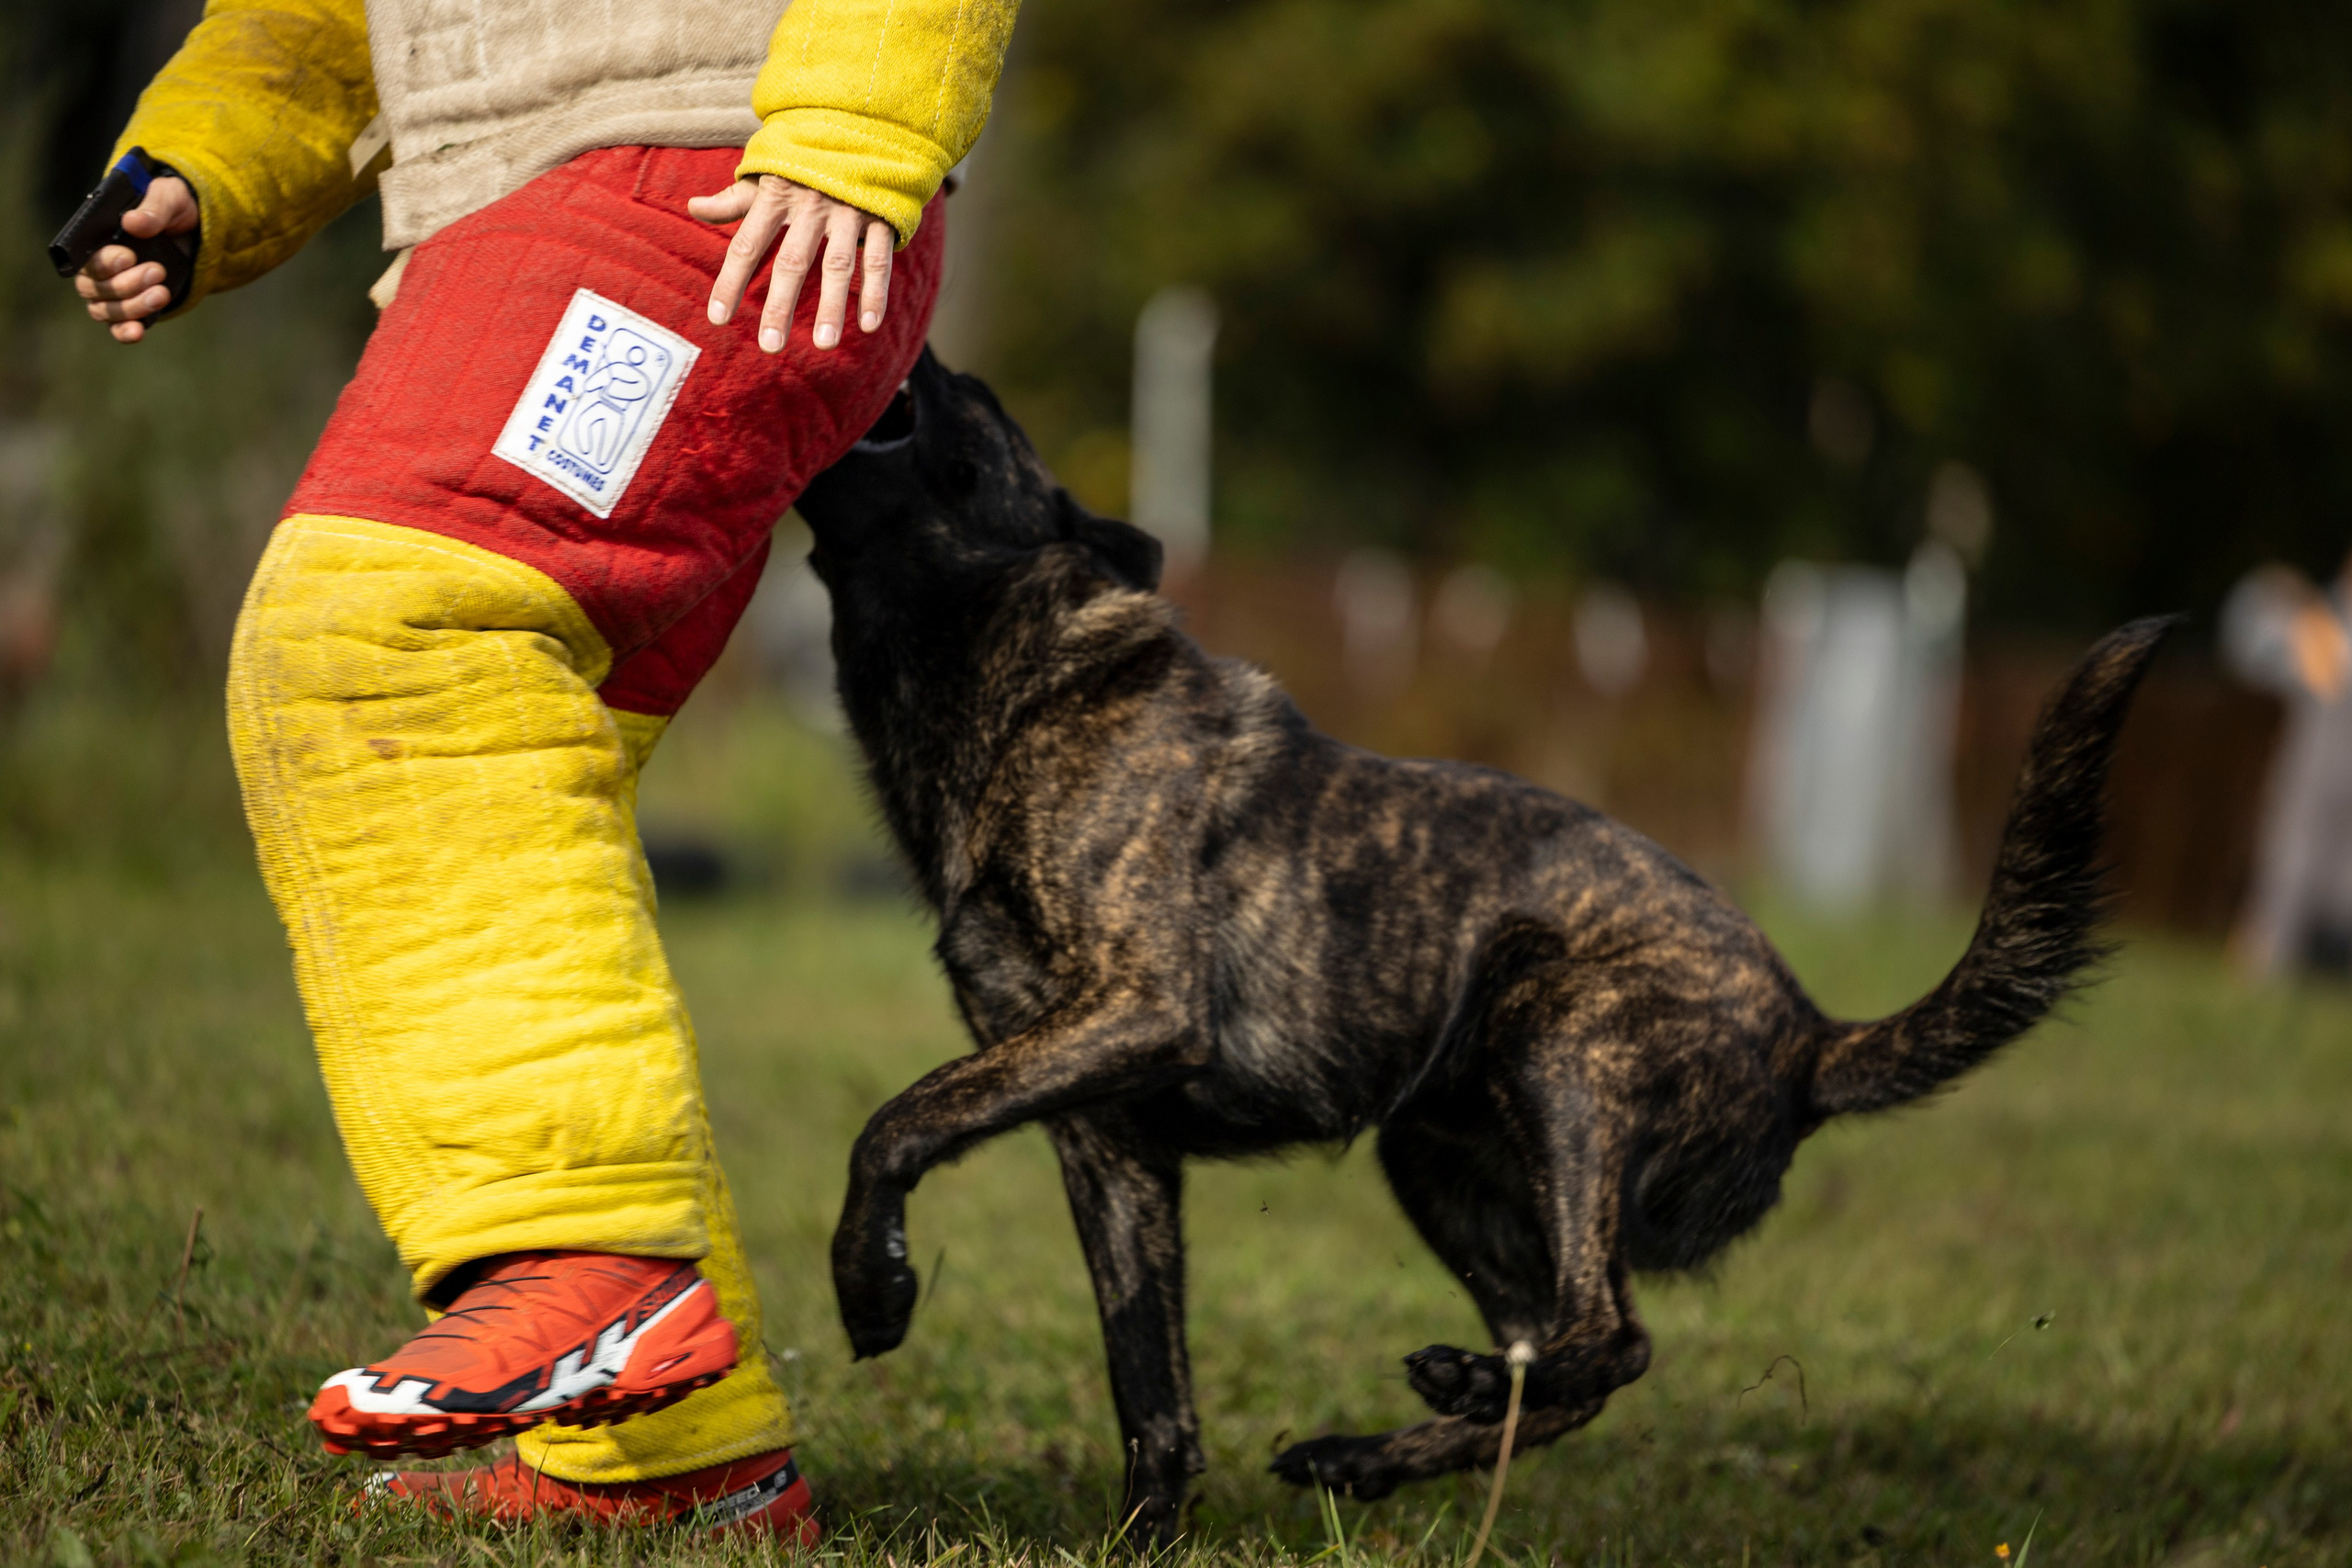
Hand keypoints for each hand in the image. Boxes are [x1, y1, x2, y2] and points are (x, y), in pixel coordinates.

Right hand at [75, 175, 197, 343]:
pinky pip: (118, 327)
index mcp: (98, 238)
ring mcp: (113, 291)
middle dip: (126, 284)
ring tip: (161, 293)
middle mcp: (98, 268)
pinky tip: (138, 332)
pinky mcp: (133, 309)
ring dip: (132, 307)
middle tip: (157, 271)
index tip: (128, 256)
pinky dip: (125, 332)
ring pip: (106, 310)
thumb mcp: (169, 198)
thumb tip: (133, 222)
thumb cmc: (173, 209)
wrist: (197, 232)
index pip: (86, 257)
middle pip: (94, 287)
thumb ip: (153, 208)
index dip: (105, 261)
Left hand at [689, 174, 892, 352]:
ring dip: (831, 307)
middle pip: (791, 262)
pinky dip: (875, 292)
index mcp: (775, 196)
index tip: (718, 320)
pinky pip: (877, 258)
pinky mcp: (879, 215)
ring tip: (823, 345)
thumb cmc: (804, 159)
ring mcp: (846, 210)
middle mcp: (809, 204)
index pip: (745, 245)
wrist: (860, 125)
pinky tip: (868, 325)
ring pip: (837, 264)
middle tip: (770, 346)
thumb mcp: (766, 174)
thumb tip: (693, 208)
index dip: (730, 283)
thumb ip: (734, 199)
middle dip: (780, 306)